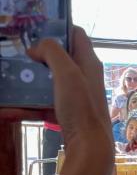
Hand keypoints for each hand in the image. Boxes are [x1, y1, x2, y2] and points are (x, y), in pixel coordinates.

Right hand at [2, 27, 111, 156]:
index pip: (77, 35)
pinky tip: (7, 110)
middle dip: (37, 58)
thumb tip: (37, 47)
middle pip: (59, 59)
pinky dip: (27, 106)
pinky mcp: (67, 113)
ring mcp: (76, 95)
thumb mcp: (67, 73)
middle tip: (16, 57)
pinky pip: (43, 104)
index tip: (35, 31)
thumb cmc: (81, 106)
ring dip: (28, 83)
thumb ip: (53, 53)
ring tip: (8, 81)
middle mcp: (85, 76)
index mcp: (89, 62)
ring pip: (48, 83)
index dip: (58, 29)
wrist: (89, 146)